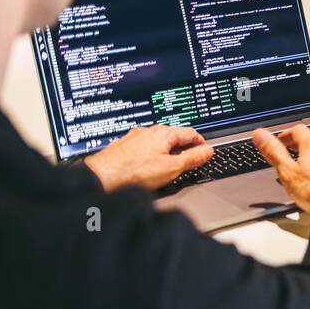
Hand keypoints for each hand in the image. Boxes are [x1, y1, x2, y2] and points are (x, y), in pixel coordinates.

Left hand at [84, 124, 213, 191]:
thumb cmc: (133, 173)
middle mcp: (149, 131)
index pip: (191, 133)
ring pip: (158, 141)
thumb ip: (193, 158)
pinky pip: (143, 147)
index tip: (205, 152)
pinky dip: (151, 154)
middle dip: (183, 148)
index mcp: (164, 133)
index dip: (201, 143)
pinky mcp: (123, 146)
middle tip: (189, 161)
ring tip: (168, 166)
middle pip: (174, 136)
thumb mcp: (172, 168)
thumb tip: (207, 151)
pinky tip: (147, 167)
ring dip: (166, 151)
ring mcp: (134, 137)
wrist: (101, 177)